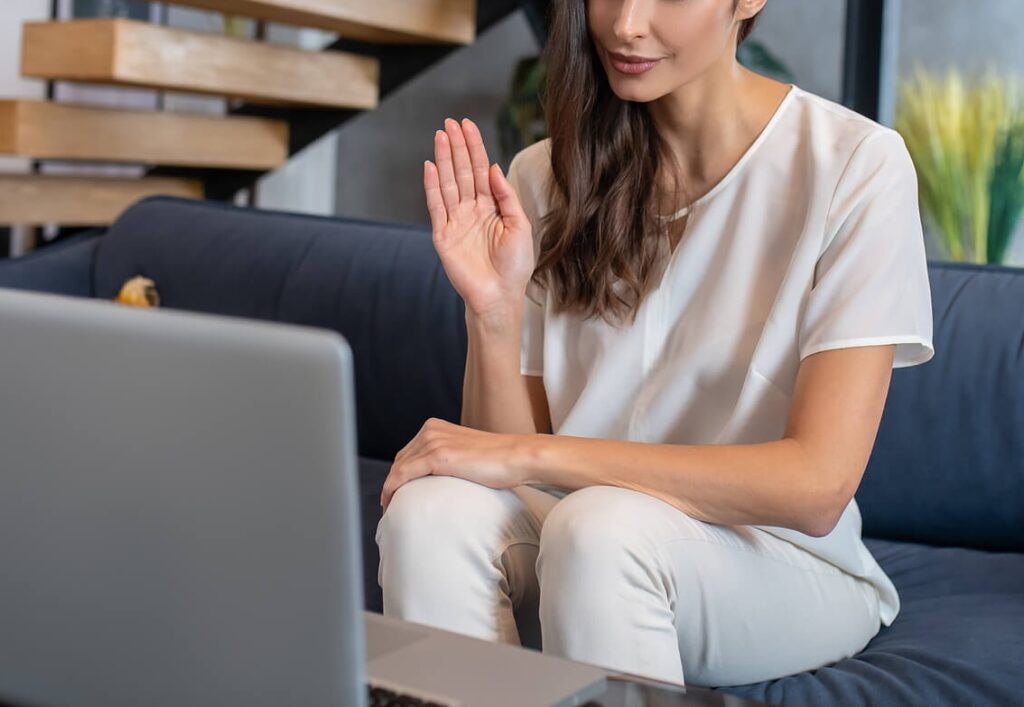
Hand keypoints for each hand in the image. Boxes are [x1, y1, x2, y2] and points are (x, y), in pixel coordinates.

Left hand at [380, 417, 528, 511]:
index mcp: (435, 427)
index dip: (397, 475)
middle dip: (391, 483)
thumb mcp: (466, 453)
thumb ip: (450, 459)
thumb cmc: (499, 461)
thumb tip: (440, 479)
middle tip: (390, 505)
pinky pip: (402, 475)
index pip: (407, 453)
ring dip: (389, 490)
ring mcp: (433, 442)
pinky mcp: (437, 456)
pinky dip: (391, 490)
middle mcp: (430, 430)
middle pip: (399, 461)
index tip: (395, 493)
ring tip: (389, 509)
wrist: (517, 456)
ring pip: (397, 470)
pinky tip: (390, 504)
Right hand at [425, 117, 534, 319]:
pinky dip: (432, 186)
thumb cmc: (514, 265)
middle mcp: (472, 210)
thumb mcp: (520, 225)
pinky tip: (431, 166)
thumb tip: (493, 168)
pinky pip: (436, 206)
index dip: (474, 147)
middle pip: (463, 171)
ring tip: (440, 136)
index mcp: (492, 207)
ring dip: (444, 159)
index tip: (468, 126)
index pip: (481, 170)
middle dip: (457, 147)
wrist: (500, 295)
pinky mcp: (443, 235)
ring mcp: (456, 221)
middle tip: (450, 122)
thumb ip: (507, 196)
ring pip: (449, 183)